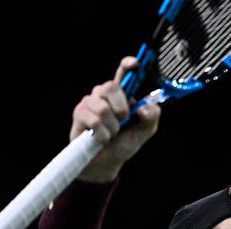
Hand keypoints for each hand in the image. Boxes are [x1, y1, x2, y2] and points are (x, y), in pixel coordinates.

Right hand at [72, 57, 161, 182]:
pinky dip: (102, 134)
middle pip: (111, 87)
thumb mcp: (144, 132)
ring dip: (112, 127)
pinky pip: (94, 120)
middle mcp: (104, 94)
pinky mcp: (79, 113)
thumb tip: (146, 108)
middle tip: (123, 121)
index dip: (128, 65)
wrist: (106, 163)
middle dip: (121, 108)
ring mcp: (90, 102)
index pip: (124, 73)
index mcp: (122, 95)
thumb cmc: (123, 144)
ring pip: (103, 108)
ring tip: (110, 134)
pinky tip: (101, 138)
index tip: (135, 64)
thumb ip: (151, 118)